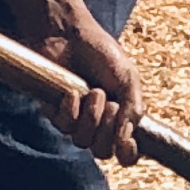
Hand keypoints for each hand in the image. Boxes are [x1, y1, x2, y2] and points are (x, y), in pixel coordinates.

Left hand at [36, 9, 140, 162]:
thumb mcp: (128, 78)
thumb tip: (127, 138)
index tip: (127, 144)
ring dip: (91, 117)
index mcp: (121, 118)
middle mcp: (98, 124)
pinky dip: (71, 110)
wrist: (69, 34)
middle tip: (110, 104)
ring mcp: (76, 120)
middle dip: (107, 129)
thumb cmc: (101, 52)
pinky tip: (72, 92)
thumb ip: (134, 108)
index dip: (128, 155)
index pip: (126, 152)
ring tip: (93, 91)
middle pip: (102, 151)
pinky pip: (64, 127)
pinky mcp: (55, 113)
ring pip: (83, 142)